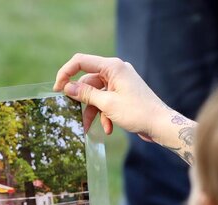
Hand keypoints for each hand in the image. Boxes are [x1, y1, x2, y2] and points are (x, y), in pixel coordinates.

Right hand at [53, 53, 169, 138]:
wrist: (160, 124)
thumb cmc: (137, 112)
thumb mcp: (107, 104)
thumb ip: (86, 94)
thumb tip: (67, 87)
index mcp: (112, 67)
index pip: (81, 62)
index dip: (66, 73)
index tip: (57, 89)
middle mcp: (115, 71)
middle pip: (87, 83)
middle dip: (82, 102)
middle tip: (73, 116)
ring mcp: (119, 83)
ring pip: (95, 95)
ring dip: (93, 112)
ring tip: (89, 129)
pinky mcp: (121, 94)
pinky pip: (105, 101)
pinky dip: (104, 115)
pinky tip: (108, 128)